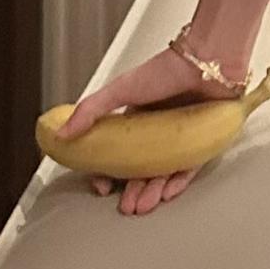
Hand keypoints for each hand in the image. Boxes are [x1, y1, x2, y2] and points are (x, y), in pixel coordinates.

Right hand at [53, 37, 249, 216]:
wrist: (207, 62)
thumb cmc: (167, 69)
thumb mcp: (121, 89)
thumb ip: (91, 110)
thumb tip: (62, 132)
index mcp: (137, 121)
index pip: (118, 154)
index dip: (108, 172)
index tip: (102, 185)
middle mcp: (158, 132)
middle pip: (142, 169)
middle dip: (131, 190)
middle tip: (125, 206)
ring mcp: (180, 139)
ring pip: (164, 172)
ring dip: (152, 191)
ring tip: (142, 206)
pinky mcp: (202, 143)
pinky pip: (189, 168)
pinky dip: (178, 182)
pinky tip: (166, 193)